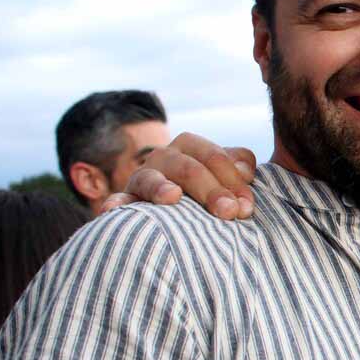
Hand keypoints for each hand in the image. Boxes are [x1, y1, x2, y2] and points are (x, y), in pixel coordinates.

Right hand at [101, 132, 257, 219]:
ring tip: (173, 197)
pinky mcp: (127, 200)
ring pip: (151, 179)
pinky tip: (112, 211)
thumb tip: (246, 171)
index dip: (234, 180)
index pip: (215, 158)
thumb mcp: (226, 176)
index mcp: (191, 147)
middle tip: (230, 212)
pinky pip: (119, 201)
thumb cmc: (211, 193)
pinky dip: (115, 204)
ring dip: (160, 188)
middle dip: (211, 190)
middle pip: (189, 168)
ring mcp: (143, 178)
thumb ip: (238, 168)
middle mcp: (165, 157)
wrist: (179, 212)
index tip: (247, 208)